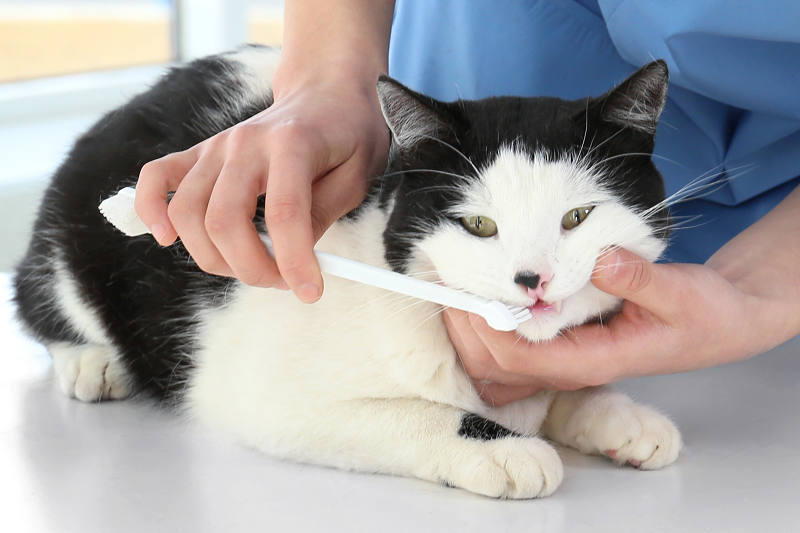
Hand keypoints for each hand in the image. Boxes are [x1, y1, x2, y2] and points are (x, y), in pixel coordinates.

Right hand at [135, 75, 389, 301]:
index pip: (284, 214)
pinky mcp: (200, 151)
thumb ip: (322, 216)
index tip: (310, 293)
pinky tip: (166, 237)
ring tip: (251, 266)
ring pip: (187, 213)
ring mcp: (217, 145)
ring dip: (214, 257)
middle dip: (252, 268)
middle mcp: (246, 141)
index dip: (295, 262)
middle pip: (225, 220)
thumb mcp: (355, 178)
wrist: (326, 93)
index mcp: (293, 143)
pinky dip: (150, 209)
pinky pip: (156, 177)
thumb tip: (289, 262)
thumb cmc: (347, 136)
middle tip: (283, 282)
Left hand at [445, 246, 792, 405]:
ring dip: (469, 329)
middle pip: (496, 365)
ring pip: (496, 363)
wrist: (720, 324)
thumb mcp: (681, 293)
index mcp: (591, 359)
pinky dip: (486, 327)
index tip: (466, 288)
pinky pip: (511, 349)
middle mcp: (569, 364)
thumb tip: (599, 259)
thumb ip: (640, 279)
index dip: (485, 326)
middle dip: (465, 327)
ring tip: (454, 285)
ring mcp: (563, 357)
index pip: (520, 356)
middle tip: (448, 281)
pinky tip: (479, 296)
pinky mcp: (563, 343)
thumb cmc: (703, 315)